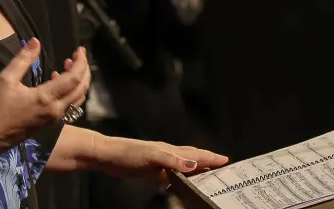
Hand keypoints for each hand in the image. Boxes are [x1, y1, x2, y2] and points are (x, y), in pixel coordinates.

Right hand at [0, 39, 89, 153]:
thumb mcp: (6, 79)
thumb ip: (23, 59)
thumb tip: (35, 41)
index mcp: (46, 98)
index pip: (73, 78)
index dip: (80, 63)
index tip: (80, 50)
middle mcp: (56, 109)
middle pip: (81, 89)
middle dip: (84, 70)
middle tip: (79, 55)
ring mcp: (55, 118)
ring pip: (78, 98)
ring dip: (80, 81)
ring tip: (70, 65)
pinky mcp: (51, 122)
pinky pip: (70, 105)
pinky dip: (71, 91)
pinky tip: (57, 80)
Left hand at [94, 136, 227, 181]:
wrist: (107, 155)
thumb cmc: (128, 152)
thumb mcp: (151, 155)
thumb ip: (172, 159)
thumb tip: (195, 163)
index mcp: (169, 150)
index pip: (195, 153)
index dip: (210, 157)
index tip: (226, 160)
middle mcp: (167, 154)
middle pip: (192, 158)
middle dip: (208, 162)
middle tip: (224, 169)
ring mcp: (160, 162)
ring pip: (184, 166)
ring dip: (197, 170)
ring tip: (210, 177)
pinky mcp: (152, 170)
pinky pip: (173, 174)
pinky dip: (183, 177)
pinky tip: (184, 183)